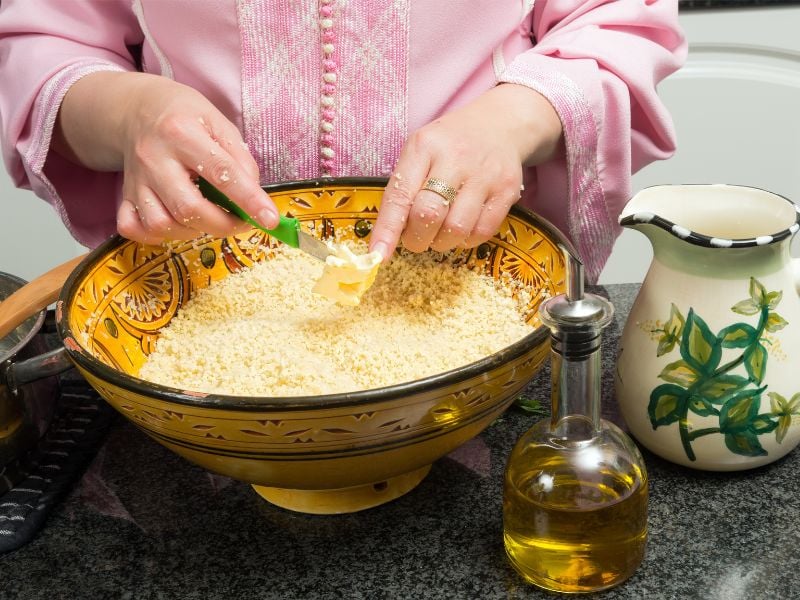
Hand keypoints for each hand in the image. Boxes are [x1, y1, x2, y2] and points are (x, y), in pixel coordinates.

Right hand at [54, 72, 278, 244]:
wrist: (136, 110)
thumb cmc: (184, 116)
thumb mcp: (218, 123)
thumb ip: (241, 159)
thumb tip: (256, 197)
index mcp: (182, 132)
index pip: (221, 172)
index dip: (249, 200)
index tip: (269, 219)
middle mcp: (154, 158)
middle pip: (189, 208)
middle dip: (223, 225)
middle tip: (241, 221)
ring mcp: (136, 180)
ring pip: (161, 224)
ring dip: (193, 232)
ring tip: (209, 218)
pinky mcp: (124, 196)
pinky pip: (134, 228)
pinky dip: (157, 236)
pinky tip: (177, 223)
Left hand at [369, 84, 561, 258]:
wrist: (500, 124)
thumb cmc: (450, 145)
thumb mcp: (420, 151)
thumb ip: (404, 188)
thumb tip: (388, 236)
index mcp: (424, 147)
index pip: (400, 195)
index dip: (387, 230)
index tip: (377, 255)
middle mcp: (455, 158)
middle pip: (428, 215)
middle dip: (416, 239)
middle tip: (415, 239)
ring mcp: (485, 175)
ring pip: (456, 229)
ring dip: (441, 242)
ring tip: (439, 232)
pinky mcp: (507, 190)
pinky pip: (481, 232)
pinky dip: (466, 240)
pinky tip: (461, 229)